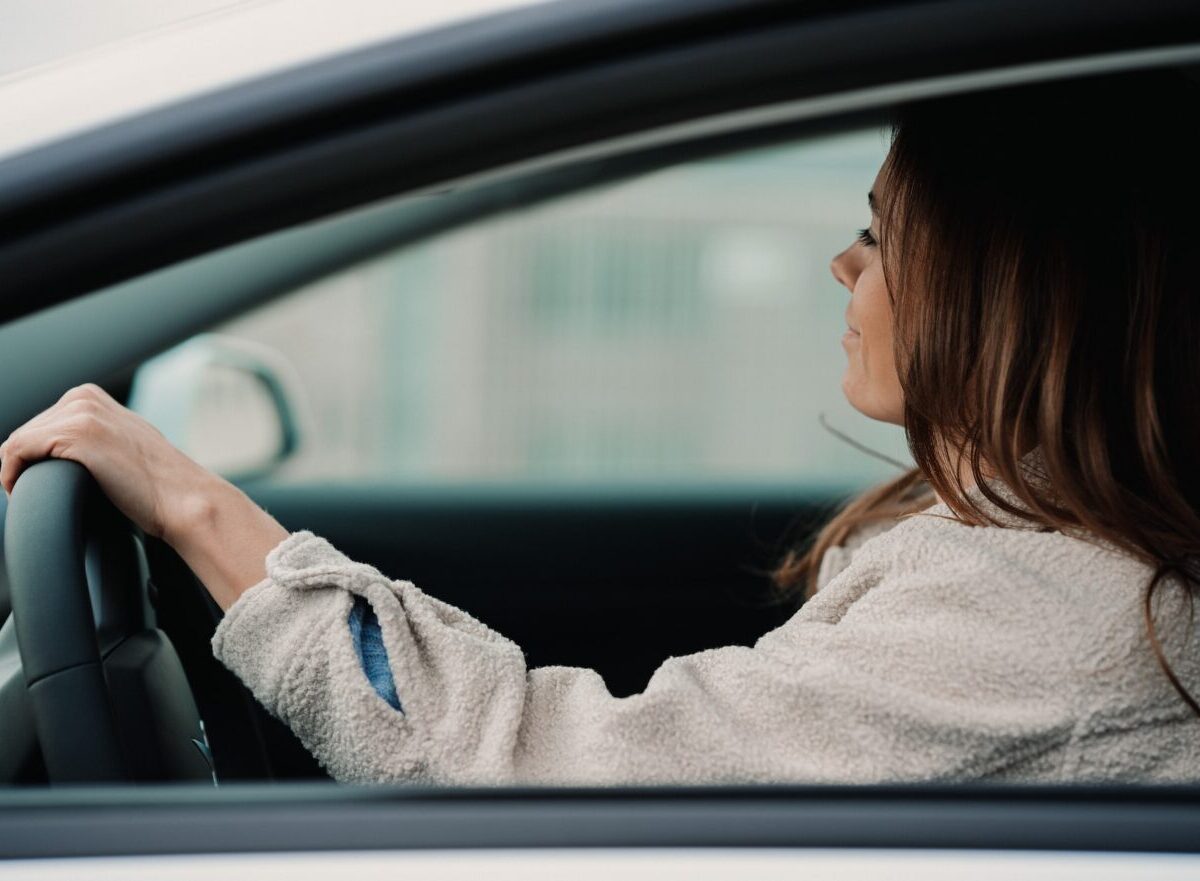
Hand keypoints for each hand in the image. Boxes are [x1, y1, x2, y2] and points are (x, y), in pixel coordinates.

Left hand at [0, 383, 289, 608]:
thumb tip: (66, 455)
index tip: (39, 482)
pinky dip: (11, 476)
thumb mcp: (121, 446)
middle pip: (25, 432)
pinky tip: (24, 494)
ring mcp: (81, 413)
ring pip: (17, 443)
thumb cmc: (158, 485)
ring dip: (17, 472)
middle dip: (25, 465)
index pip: (37, 425)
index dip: (33, 457)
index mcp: (91, 396)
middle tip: (37, 495)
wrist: (185, 499)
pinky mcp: (76, 435)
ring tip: (33, 497)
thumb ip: (93, 438)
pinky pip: (15, 452)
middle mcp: (84, 397)